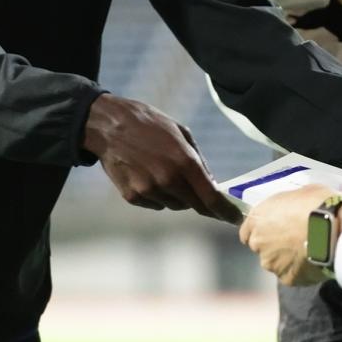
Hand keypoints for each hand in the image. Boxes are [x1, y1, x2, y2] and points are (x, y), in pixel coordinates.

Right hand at [83, 93, 240, 223]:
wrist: (108, 125)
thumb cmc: (148, 123)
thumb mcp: (181, 132)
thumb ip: (198, 160)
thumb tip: (211, 183)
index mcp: (184, 162)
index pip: (211, 198)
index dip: (225, 211)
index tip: (234, 218)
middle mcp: (168, 181)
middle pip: (194, 205)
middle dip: (200, 200)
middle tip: (194, 185)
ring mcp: (148, 191)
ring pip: (174, 205)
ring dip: (176, 195)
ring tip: (162, 170)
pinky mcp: (132, 197)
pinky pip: (154, 204)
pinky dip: (156, 195)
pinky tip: (146, 174)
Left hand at [239, 186, 341, 285]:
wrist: (333, 229)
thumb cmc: (316, 205)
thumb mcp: (300, 193)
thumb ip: (287, 206)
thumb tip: (291, 210)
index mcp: (257, 219)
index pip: (247, 231)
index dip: (261, 230)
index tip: (274, 229)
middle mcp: (258, 243)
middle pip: (261, 247)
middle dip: (275, 244)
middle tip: (296, 238)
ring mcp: (271, 263)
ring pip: (276, 263)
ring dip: (287, 259)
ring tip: (308, 250)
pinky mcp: (287, 279)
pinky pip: (291, 275)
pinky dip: (300, 270)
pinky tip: (315, 261)